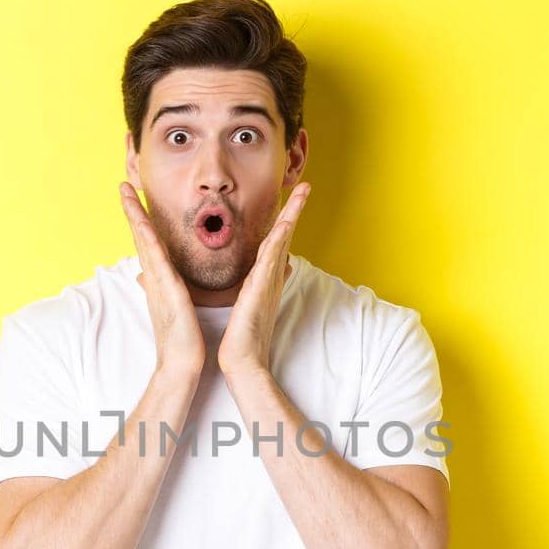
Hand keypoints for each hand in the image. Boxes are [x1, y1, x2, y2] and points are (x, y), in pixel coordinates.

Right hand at [120, 181, 204, 379]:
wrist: (181, 366)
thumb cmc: (182, 341)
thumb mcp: (176, 310)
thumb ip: (167, 293)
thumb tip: (153, 282)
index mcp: (159, 282)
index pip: (149, 245)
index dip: (140, 221)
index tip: (134, 199)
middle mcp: (154, 279)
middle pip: (140, 237)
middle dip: (131, 210)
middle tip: (123, 184)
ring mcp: (157, 283)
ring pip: (143, 241)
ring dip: (134, 215)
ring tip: (125, 191)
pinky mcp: (165, 290)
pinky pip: (154, 258)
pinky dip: (146, 237)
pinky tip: (141, 220)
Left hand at [217, 181, 308, 379]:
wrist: (242, 362)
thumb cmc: (243, 338)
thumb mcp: (249, 306)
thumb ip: (258, 287)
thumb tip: (273, 272)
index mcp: (265, 279)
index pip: (276, 243)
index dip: (285, 219)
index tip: (292, 199)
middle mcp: (271, 278)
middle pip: (285, 236)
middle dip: (295, 210)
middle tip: (306, 186)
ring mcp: (268, 283)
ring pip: (281, 242)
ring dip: (291, 216)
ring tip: (302, 193)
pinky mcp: (261, 291)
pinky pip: (271, 261)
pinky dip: (279, 241)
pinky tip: (284, 225)